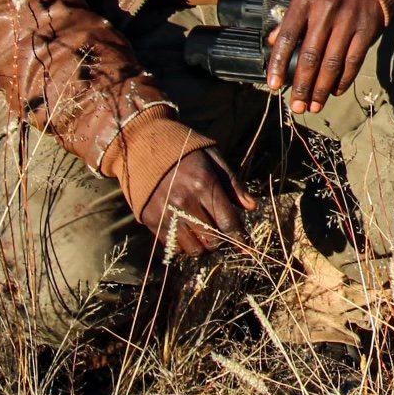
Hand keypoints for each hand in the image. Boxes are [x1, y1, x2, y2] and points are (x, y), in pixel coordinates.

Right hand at [141, 146, 255, 257]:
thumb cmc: (183, 150)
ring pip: (193, 249)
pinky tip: (186, 231)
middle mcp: (185, 202)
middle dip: (221, 240)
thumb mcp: (212, 157)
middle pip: (212, 240)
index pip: (228, 222)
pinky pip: (173, 247)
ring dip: (203, 246)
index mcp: (204, 184)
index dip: (240, 238)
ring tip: (203, 233)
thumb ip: (232, 183)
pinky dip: (184, 245)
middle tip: (221, 232)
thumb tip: (252, 207)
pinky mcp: (151, 220)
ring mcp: (166, 213)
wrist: (141, 145)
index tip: (246, 246)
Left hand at [268, 0, 388, 113]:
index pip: (288, 37)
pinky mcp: (368, 28)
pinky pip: (354, 60)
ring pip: (333, 62)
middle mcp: (327, 10)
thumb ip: (291, 16)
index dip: (278, 63)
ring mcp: (349, 20)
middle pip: (311, 55)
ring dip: (321, 89)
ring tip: (313, 106)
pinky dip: (344, 79)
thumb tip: (273, 43)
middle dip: (301, 85)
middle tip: (295, 107)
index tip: (273, 86)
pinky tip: (335, 92)